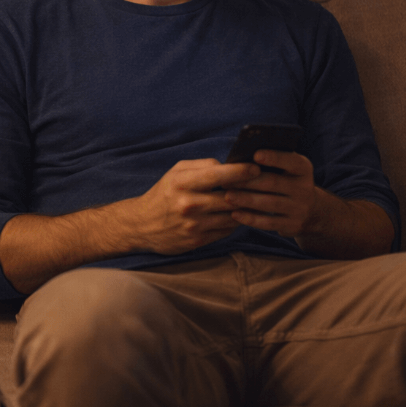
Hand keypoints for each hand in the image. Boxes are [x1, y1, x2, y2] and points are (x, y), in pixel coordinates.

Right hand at [124, 158, 260, 254]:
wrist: (141, 226)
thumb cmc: (163, 194)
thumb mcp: (175, 172)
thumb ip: (202, 165)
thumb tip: (229, 165)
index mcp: (182, 183)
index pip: (218, 175)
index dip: (240, 171)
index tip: (256, 168)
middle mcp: (189, 204)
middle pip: (231, 198)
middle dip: (250, 191)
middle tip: (264, 186)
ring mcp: (194, 225)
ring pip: (233, 216)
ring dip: (245, 208)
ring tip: (253, 201)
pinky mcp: (198, 240)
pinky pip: (226, 230)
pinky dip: (234, 222)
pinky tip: (234, 215)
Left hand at [222, 150, 318, 237]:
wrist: (309, 210)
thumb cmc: (286, 181)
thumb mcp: (287, 169)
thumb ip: (272, 161)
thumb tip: (243, 155)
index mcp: (303, 169)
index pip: (291, 161)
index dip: (274, 157)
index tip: (256, 155)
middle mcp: (304, 188)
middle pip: (274, 183)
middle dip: (249, 181)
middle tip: (227, 180)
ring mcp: (299, 208)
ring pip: (270, 204)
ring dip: (246, 200)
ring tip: (227, 196)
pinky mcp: (292, 225)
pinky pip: (269, 223)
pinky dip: (251, 218)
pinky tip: (235, 214)